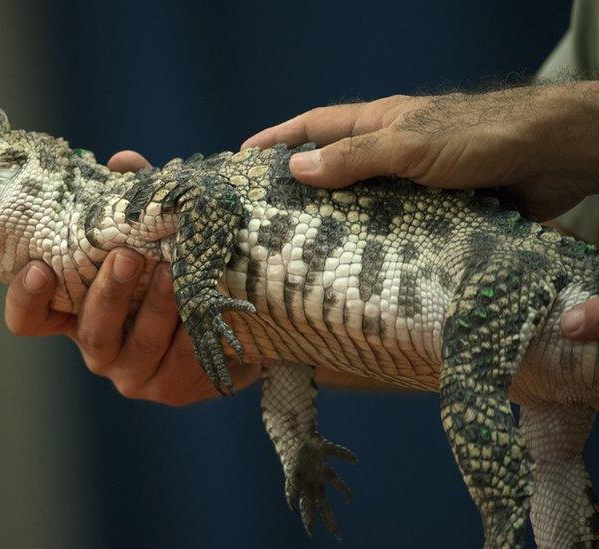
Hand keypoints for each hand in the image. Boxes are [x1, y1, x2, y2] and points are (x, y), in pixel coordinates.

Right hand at [3, 150, 259, 405]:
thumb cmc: (173, 267)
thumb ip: (133, 201)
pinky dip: (193, 331)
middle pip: (90, 331)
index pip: (30, 318)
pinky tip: (207, 305)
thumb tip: (123, 162)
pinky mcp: (171, 386)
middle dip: (108, 294)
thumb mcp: (149, 232)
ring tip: (173, 273)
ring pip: (137, 346)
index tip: (38, 268)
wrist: (229, 321)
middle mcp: (97, 344)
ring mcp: (132, 371)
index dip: (26, 299)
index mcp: (76, 309)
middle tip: (125, 257)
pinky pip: (180, 361)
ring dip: (155, 309)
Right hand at [243, 83, 598, 341]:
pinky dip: (379, 252)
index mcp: (379, 124)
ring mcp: (415, 184)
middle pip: (334, 171)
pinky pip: (398, 234)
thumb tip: (296, 170)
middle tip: (266, 224)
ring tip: (306, 260)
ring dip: (339, 230)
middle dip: (300, 193)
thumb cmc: (480, 135)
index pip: (314, 127)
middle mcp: (391, 152)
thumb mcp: (408, 145)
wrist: (553, 155)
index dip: (276, 140)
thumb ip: (354, 158)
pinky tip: (364, 276)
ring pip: (364, 208)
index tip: (241, 160)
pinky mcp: (439, 214)